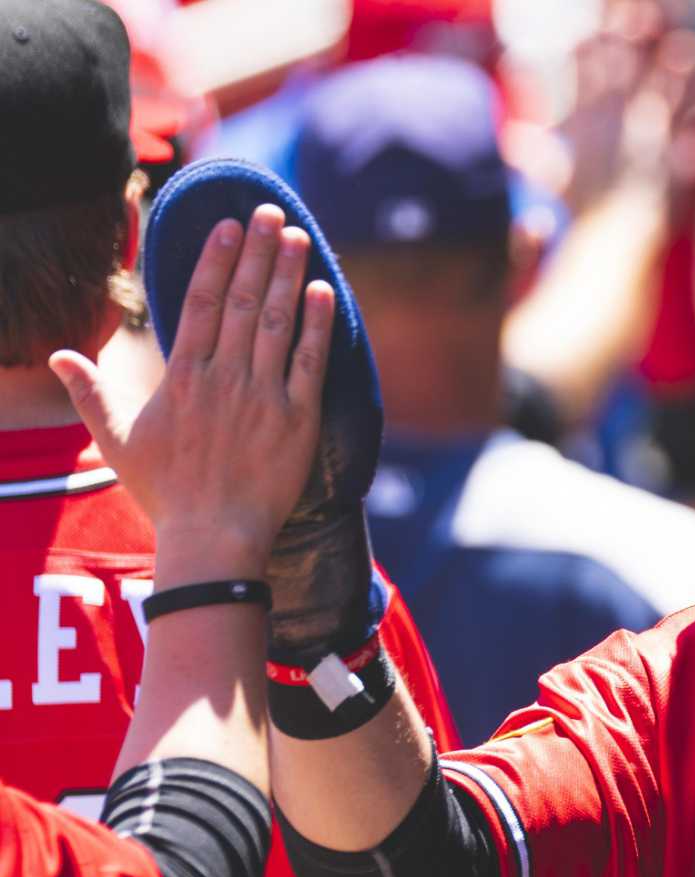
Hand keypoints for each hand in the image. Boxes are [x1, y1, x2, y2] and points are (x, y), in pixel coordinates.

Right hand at [50, 206, 333, 582]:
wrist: (214, 537)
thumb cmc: (165, 492)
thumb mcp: (115, 439)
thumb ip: (90, 393)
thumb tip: (62, 355)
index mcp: (183, 376)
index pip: (201, 302)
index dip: (217, 258)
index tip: (229, 225)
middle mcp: (224, 377)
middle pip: (243, 300)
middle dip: (257, 252)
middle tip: (271, 212)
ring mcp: (263, 396)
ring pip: (277, 322)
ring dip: (288, 276)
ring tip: (297, 238)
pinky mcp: (297, 420)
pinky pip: (310, 363)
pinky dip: (318, 327)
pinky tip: (323, 292)